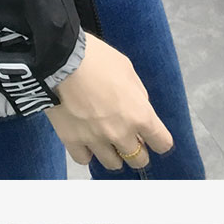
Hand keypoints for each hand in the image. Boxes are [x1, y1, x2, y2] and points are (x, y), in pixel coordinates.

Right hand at [51, 29, 173, 170]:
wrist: (61, 61)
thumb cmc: (98, 60)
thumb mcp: (128, 71)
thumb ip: (138, 95)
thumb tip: (139, 108)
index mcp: (140, 115)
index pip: (162, 143)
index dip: (159, 140)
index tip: (153, 137)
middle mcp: (121, 134)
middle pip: (139, 160)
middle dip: (138, 151)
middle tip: (130, 141)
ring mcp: (96, 140)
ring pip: (113, 164)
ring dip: (114, 155)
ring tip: (107, 142)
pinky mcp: (72, 141)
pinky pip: (84, 159)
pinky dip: (87, 153)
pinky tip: (86, 142)